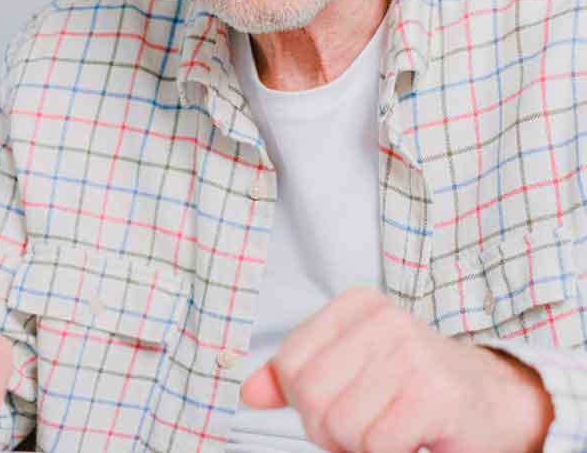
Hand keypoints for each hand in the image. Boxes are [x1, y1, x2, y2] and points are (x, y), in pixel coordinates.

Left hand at [240, 288, 553, 452]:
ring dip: (359, 446)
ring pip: (340, 424)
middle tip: (363, 429)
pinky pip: (376, 444)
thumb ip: (295, 377)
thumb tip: (248, 392)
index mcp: (355, 306)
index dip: (303, 402)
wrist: (496, 402)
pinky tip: (412, 440)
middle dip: (327, 430)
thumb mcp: (350, 368)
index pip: (288, 365)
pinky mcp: (435, 394)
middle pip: (310, 396)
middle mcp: (383, 320)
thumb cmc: (417, 386)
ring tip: (390, 430)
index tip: (337, 405)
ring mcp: (411, 353)